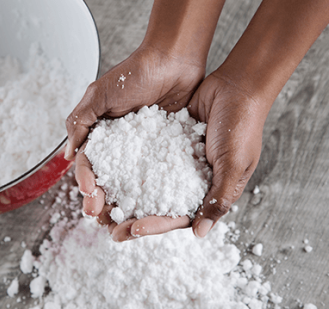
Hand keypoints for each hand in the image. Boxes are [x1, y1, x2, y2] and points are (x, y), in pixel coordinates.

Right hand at [66, 0, 226, 240]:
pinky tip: (152, 206)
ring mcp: (142, 150)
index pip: (88, 164)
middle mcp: (120, 145)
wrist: (173, 60)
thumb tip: (68, 156)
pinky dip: (152, 191)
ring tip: (123, 220)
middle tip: (102, 217)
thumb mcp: (100, 94)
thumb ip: (81, 121)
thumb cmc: (135, 73)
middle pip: (107, 179)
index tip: (88, 195)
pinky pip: (156, 174)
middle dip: (102, 199)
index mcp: (101, 134)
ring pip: (130, 182)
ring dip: (124, 202)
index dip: (86, 181)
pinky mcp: (164, 150)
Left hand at [78, 70, 268, 241]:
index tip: (131, 229)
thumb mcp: (233, 166)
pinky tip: (108, 169)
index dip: (153, 226)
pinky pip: (142, 156)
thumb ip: (218, 198)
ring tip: (101, 200)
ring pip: (144, 182)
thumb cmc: (242, 128)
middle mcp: (187, 180)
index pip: (175, 217)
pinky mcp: (165, 142)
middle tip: (106, 223)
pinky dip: (127, 164)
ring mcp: (174, 161)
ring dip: (125, 193)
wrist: (236, 87)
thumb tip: (199, 233)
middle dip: (132, 215)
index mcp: (206, 192)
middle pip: (155, 205)